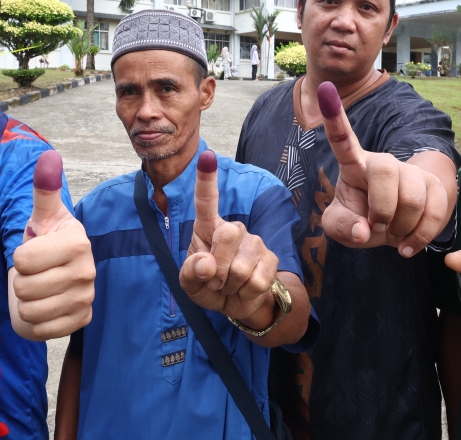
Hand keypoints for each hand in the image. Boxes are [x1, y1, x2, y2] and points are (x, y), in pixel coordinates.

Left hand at [12, 150, 95, 339]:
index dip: (20, 256)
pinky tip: (45, 306)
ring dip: (26, 301)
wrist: (56, 272)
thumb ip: (44, 188)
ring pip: (29, 311)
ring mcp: (86, 299)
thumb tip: (49, 156)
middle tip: (36, 272)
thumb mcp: (42, 216)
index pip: (23, 261)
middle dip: (22, 280)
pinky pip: (41, 330)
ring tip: (39, 288)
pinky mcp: (80, 322)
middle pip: (24, 288)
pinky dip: (35, 321)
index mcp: (78, 243)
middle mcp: (87, 272)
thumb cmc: (46, 241)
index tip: (35, 251)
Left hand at [179, 151, 279, 324]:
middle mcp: (233, 229)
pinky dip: (246, 293)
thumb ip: (190, 272)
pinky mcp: (270, 259)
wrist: (237, 304)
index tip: (207, 156)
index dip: (206, 179)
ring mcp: (254, 242)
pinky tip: (246, 288)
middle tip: (216, 279)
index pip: (206, 200)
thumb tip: (207, 264)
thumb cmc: (209, 285)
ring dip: (230, 285)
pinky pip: (255, 281)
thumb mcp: (190, 283)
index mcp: (208, 227)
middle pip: (226, 235)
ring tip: (230, 284)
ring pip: (239, 267)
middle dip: (216, 269)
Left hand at [317, 81, 449, 256]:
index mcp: (355, 166)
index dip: (335, 118)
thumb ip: (342, 228)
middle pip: (386, 170)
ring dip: (401, 228)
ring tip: (393, 234)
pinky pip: (434, 213)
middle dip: (382, 209)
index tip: (326, 89)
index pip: (343, 140)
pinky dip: (419, 238)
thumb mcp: (341, 227)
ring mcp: (411, 173)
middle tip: (377, 227)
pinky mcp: (434, 187)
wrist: (398, 227)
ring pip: (413, 198)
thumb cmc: (362, 220)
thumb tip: (363, 230)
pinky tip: (407, 246)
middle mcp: (384, 163)